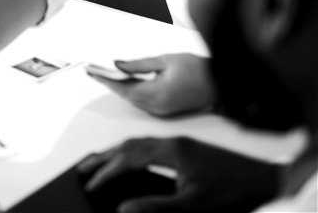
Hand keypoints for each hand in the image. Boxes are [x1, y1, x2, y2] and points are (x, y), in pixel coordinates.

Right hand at [78, 137, 279, 212]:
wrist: (265, 179)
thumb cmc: (233, 191)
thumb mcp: (192, 206)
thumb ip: (155, 207)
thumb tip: (124, 210)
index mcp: (171, 151)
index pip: (128, 159)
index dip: (106, 172)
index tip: (91, 183)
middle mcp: (172, 141)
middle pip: (128, 145)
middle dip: (103, 157)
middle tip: (83, 169)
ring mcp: (180, 142)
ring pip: (138, 142)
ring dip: (116, 152)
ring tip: (99, 163)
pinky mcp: (186, 146)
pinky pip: (150, 143)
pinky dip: (132, 150)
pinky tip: (130, 159)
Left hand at [88, 53, 215, 116]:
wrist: (222, 83)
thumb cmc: (197, 69)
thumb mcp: (165, 60)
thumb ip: (138, 64)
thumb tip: (117, 64)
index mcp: (157, 94)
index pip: (123, 87)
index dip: (105, 79)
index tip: (91, 71)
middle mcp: (157, 107)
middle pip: (126, 94)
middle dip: (109, 82)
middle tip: (92, 70)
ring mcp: (162, 111)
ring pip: (133, 99)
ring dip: (119, 87)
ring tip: (103, 73)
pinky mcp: (166, 111)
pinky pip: (143, 101)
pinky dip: (132, 91)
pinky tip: (124, 80)